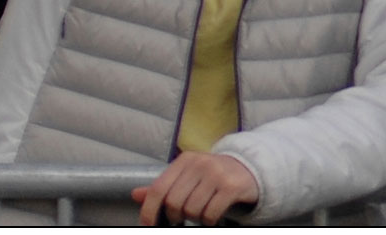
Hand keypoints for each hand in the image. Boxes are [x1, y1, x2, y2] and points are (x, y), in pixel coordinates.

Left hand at [133, 150, 260, 227]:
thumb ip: (163, 186)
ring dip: (195, 218)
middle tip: (183, 217)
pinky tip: (213, 214)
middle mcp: (200, 163)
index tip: (150, 224)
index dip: (149, 211)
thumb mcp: (187, 176)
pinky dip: (209, 220)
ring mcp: (217, 174)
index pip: (158, 189)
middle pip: (174, 203)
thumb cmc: (212, 176)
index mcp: (185, 160)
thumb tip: (135, 194)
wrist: (249, 168)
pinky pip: (210, 214)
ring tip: (202, 211)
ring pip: (192, 210)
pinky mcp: (232, 186)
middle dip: (176, 216)